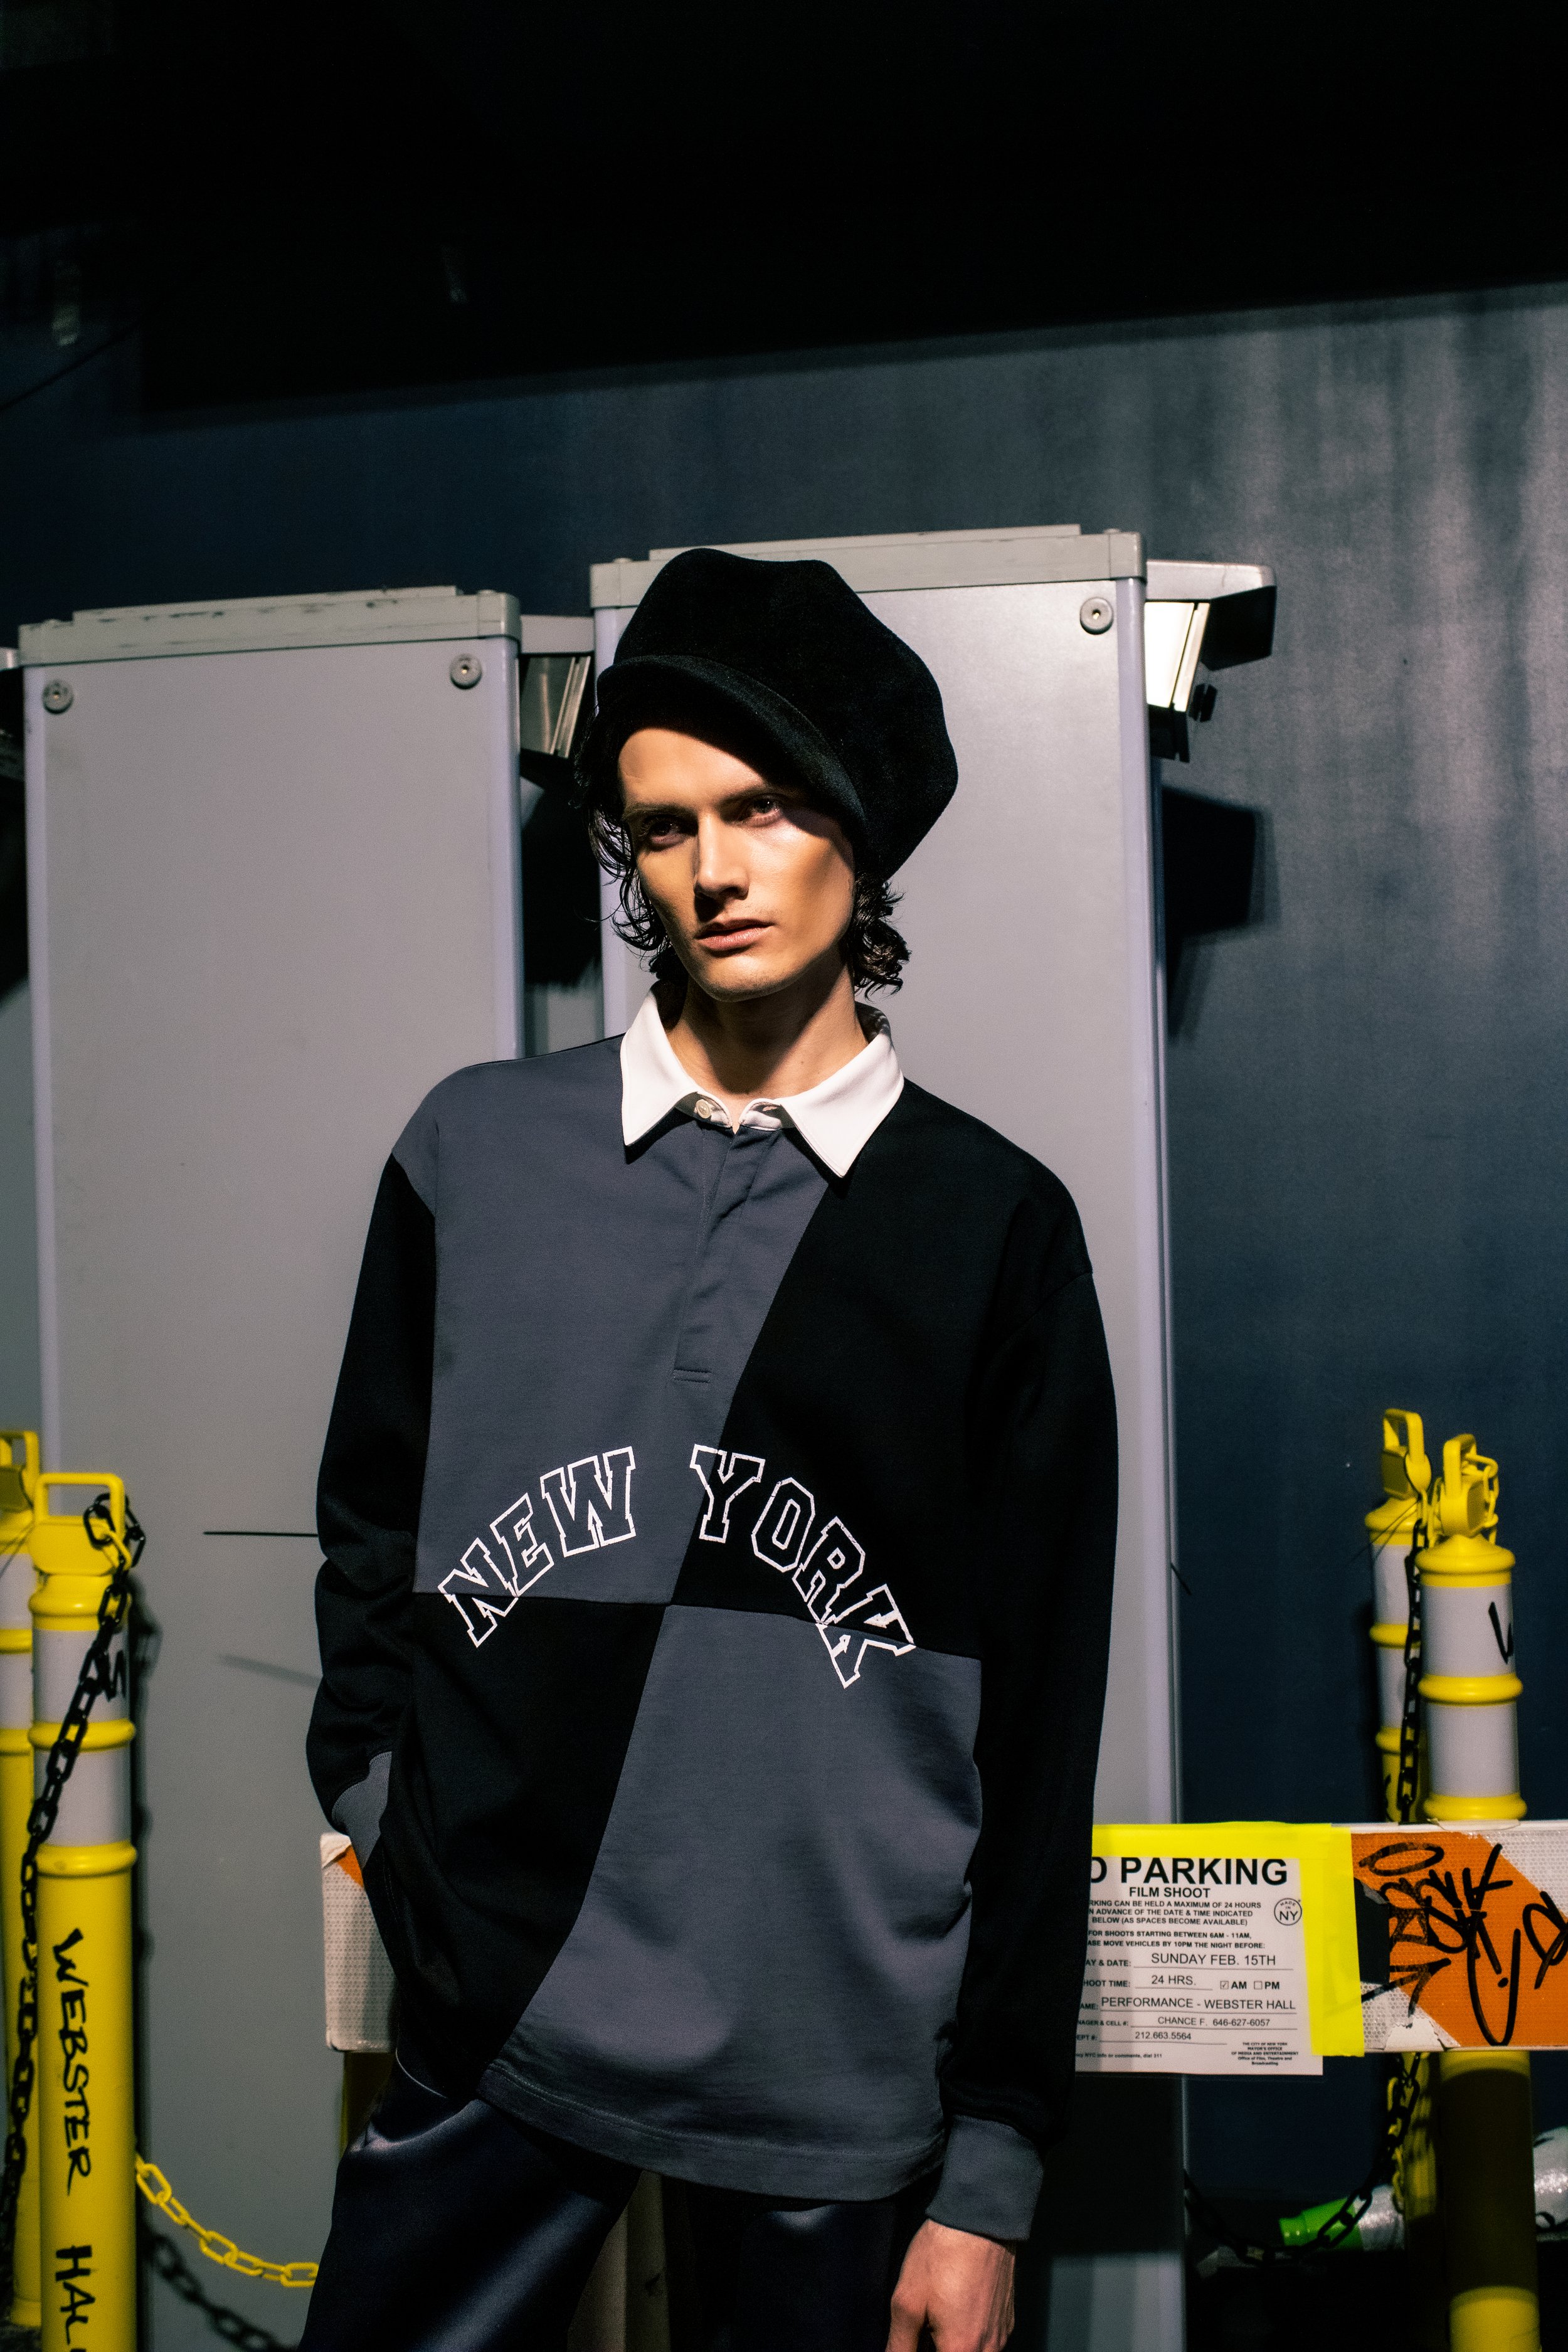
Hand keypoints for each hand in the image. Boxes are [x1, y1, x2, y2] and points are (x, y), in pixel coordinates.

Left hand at [886, 2218, 1015, 2350]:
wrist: (980, 2216)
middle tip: (923, 2328)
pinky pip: (986, 2342)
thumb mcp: (908, 2301)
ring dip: (953, 2346)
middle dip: (937, 2347)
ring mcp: (1001, 2334)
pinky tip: (954, 2310)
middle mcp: (987, 2349)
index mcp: (961, 2350)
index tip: (913, 2340)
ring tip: (936, 2318)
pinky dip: (968, 2335)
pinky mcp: (1007, 2318)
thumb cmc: (943, 2253)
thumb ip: (899, 2344)